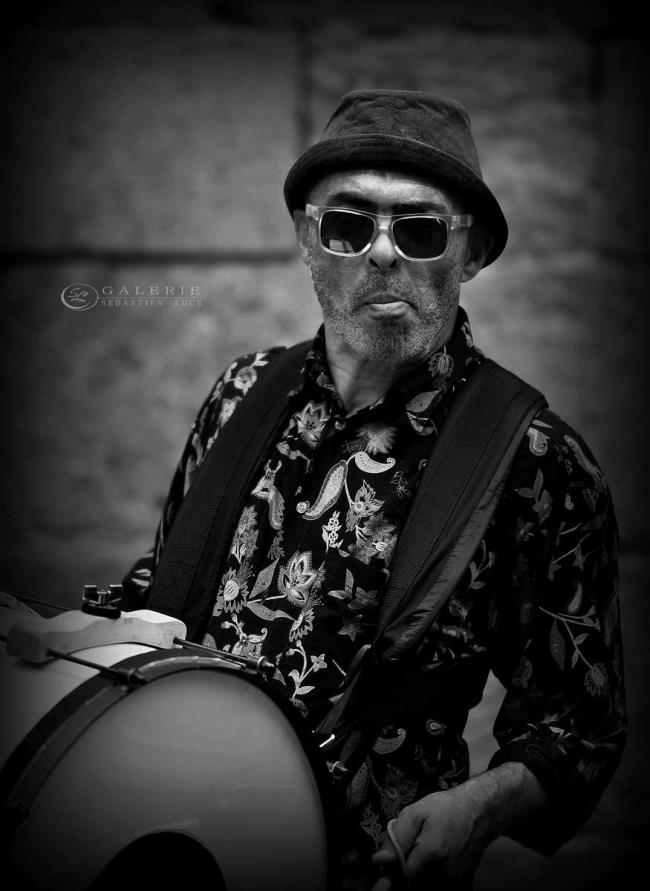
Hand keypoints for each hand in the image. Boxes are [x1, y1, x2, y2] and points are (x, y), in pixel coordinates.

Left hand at [370, 785, 487, 889]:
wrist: (480, 812)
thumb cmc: (447, 808)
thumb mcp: (417, 812)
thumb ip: (397, 836)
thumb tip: (379, 861)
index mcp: (430, 854)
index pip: (401, 877)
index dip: (391, 872)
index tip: (387, 868)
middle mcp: (444, 873)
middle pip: (412, 883)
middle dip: (404, 871)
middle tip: (407, 851)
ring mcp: (453, 879)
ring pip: (424, 884)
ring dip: (417, 872)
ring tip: (421, 850)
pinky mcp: (459, 881)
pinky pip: (436, 883)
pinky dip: (429, 874)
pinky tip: (432, 857)